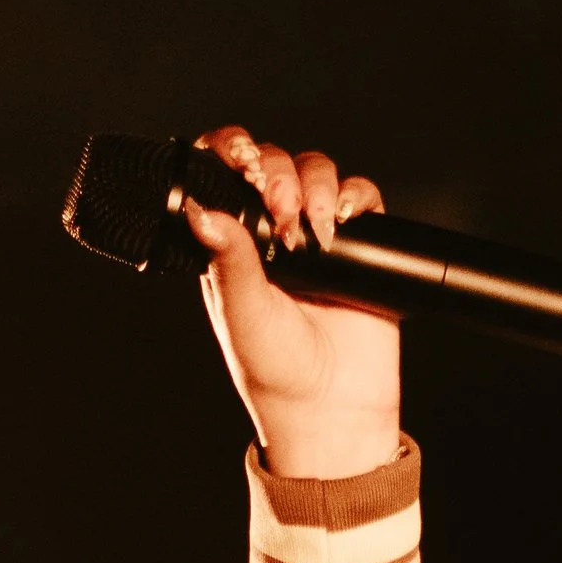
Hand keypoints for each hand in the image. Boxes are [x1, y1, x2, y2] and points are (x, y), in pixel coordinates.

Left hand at [186, 127, 400, 483]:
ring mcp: (316, 237)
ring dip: (316, 185)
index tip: (239, 158)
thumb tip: (199, 209)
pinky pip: (361, 198)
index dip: (231, 152)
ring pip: (317, 171)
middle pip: (274, 164)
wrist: (333, 410)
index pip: (226, 177)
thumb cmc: (277, 373)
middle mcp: (272, 234)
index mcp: (233, 246)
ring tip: (313, 230)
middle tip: (282, 210)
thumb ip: (226, 261)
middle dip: (277, 173)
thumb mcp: (242, 314)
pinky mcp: (360, 247)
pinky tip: (346, 220)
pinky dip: (356, 196)